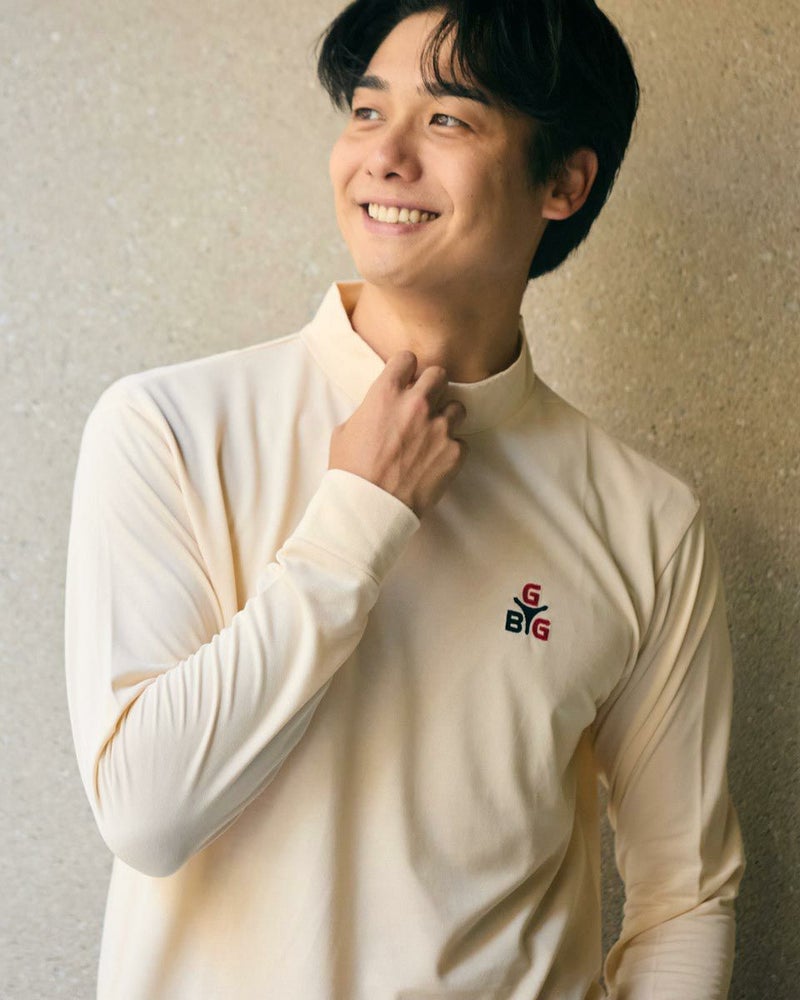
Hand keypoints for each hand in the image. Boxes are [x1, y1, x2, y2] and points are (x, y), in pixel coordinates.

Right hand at [328, 350, 467, 517]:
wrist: (370, 507)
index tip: (406, 378)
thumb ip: (369, 411)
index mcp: (386, 394)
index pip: (407, 358)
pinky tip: (435, 461)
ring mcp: (439, 428)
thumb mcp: (345, 431)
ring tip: (434, 434)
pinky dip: (451, 449)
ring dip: (447, 416)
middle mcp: (417, 404)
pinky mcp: (454, 452)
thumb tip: (379, 409)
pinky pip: (461, 442)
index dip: (406, 368)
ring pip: (457, 406)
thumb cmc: (351, 472)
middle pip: (439, 374)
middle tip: (425, 401)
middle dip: (432, 386)